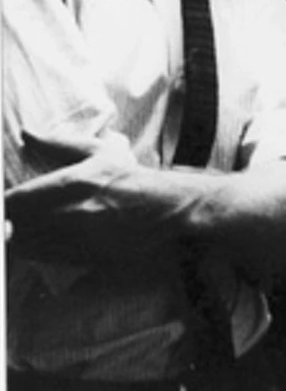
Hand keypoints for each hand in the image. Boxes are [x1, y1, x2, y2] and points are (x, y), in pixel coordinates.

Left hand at [5, 129, 182, 263]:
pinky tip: (35, 240)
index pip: (12, 200)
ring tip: (22, 226)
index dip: (4, 203)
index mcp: (68, 184)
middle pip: (13, 225)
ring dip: (17, 236)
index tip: (6, 201)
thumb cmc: (130, 178)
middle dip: (8, 221)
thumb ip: (59, 143)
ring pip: (24, 243)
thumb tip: (28, 133)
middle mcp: (67, 214)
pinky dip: (31, 249)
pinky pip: (41, 257)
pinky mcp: (80, 256)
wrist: (163, 209)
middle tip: (12, 216)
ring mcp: (74, 238)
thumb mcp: (100, 152)